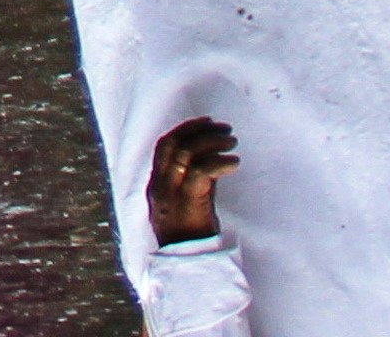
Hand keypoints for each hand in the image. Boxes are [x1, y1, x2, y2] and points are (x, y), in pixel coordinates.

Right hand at [146, 117, 237, 244]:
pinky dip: (219, 162)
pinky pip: (202, 172)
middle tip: (223, 128)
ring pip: (186, 153)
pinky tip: (233, 162)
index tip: (205, 122)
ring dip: (212, 142)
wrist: (187, 266)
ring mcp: (171, 193)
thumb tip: (212, 158)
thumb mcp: (187, 203)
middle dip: (199, 130)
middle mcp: (160, 185)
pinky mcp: (188, 202)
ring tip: (232, 142)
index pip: (164, 146)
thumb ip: (194, 181)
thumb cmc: (190, 237)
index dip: (185, 129)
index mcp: (156, 185)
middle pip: (174, 144)